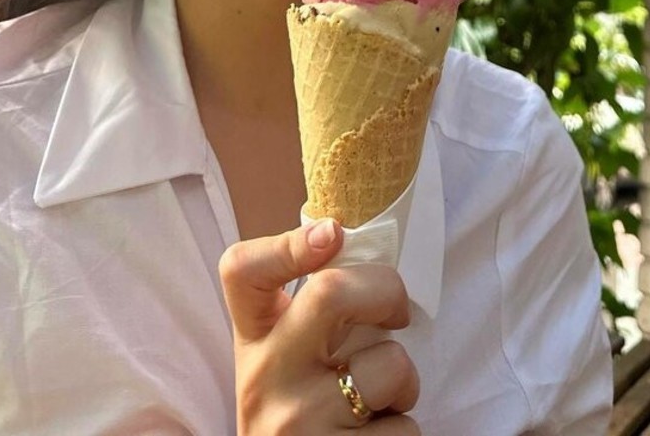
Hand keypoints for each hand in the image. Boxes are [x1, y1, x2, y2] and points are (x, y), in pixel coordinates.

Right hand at [219, 219, 420, 432]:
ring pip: (390, 365)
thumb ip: (310, 312)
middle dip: (388, 292)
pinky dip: (404, 432)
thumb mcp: (286, 362)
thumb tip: (352, 241)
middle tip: (397, 316)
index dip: (288, 243)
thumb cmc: (300, 414)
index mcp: (256, 340)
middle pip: (332, 291)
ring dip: (405, 384)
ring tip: (378, 404)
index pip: (243, 271)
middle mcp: (267, 375)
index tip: (331, 234)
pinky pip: (405, 428)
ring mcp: (299, 421)